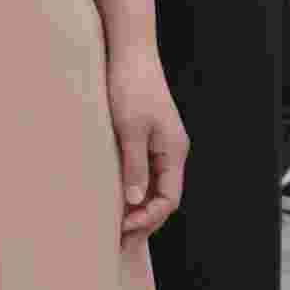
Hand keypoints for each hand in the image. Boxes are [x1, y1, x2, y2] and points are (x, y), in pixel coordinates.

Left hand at [104, 45, 186, 242]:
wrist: (130, 50)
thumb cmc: (130, 85)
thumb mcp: (130, 128)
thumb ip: (134, 165)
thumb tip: (135, 201)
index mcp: (174, 151)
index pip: (168, 198)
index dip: (148, 218)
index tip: (123, 228)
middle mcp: (172, 150)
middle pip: (163, 196)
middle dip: (143, 219)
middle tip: (117, 239)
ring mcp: (161, 142)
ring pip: (154, 185)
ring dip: (138, 206)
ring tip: (115, 225)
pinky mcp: (148, 134)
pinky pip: (145, 170)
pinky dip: (133, 187)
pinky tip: (117, 195)